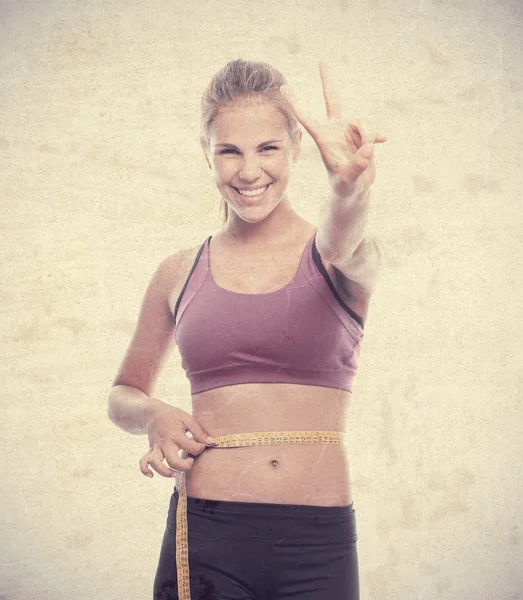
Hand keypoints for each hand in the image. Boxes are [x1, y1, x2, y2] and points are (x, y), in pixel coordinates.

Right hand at [139, 400, 216, 478]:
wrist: (153, 412)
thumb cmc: (173, 416)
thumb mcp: (188, 419)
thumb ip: (199, 432)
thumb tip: (211, 442)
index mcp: (176, 434)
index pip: (191, 447)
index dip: (200, 448)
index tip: (202, 445)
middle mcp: (165, 442)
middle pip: (172, 461)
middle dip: (184, 466)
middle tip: (190, 460)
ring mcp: (156, 447)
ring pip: (156, 463)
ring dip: (165, 472)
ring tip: (175, 474)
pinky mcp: (150, 449)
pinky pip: (143, 462)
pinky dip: (145, 470)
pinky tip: (151, 476)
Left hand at [281, 61, 387, 197]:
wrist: (354, 191)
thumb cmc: (345, 188)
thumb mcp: (349, 181)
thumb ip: (357, 166)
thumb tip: (369, 147)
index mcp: (324, 139)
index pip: (308, 118)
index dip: (297, 103)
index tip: (284, 88)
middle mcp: (336, 130)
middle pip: (333, 100)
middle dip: (329, 81)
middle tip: (322, 61)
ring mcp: (349, 131)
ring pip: (365, 121)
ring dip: (370, 135)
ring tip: (368, 152)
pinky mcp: (363, 135)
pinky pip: (374, 129)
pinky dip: (378, 136)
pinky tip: (383, 141)